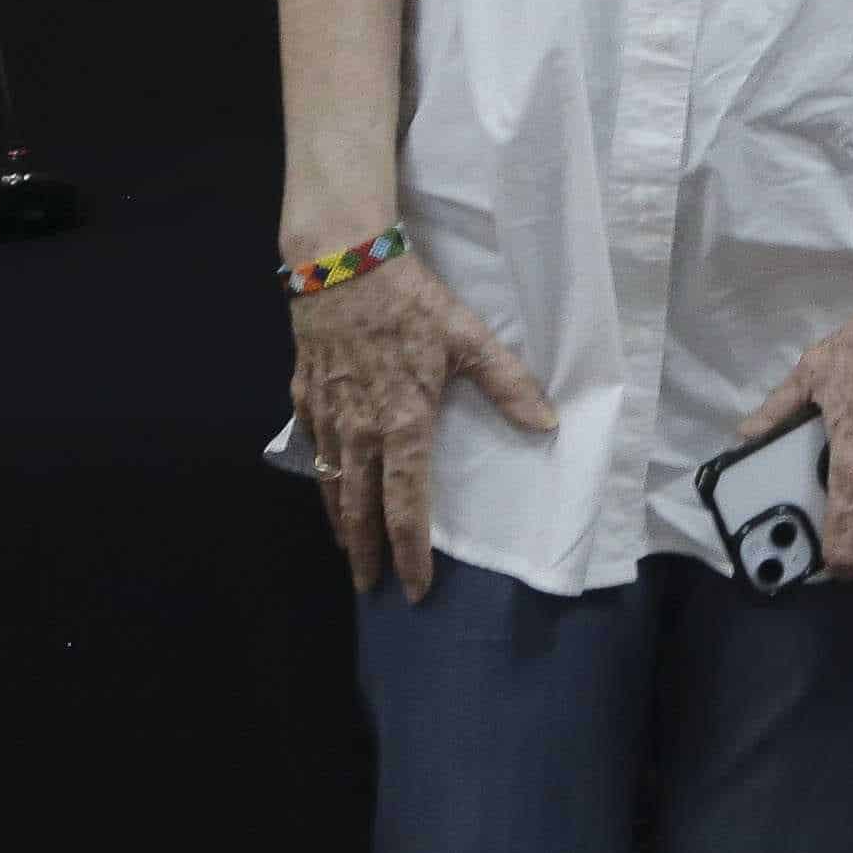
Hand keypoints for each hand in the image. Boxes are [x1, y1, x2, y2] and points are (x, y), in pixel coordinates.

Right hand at [288, 254, 558, 602]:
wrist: (342, 265)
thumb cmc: (411, 302)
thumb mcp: (469, 338)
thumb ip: (508, 384)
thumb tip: (548, 424)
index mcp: (404, 423)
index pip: (407, 504)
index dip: (410, 551)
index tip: (414, 586)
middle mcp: (360, 431)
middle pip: (361, 507)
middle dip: (367, 552)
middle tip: (370, 587)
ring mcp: (327, 416)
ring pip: (330, 485)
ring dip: (340, 523)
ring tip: (349, 551)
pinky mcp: (304, 397)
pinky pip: (310, 450)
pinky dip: (318, 478)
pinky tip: (324, 487)